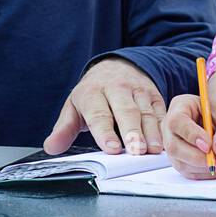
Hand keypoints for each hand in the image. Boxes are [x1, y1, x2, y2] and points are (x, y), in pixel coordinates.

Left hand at [43, 58, 165, 154]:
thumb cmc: (93, 95)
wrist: (116, 66)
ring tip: (153, 150)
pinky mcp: (154, 94)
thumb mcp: (74, 107)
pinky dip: (163, 127)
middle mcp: (116, 88)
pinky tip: (164, 143)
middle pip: (126, 111)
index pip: (99, 113)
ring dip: (151, 132)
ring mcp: (137, 90)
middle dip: (132, 131)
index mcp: (92, 92)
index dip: (105, 131)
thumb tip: (51, 147)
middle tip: (136, 151)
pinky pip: (160, 111)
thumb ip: (64, 128)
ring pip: (145, 112)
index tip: (112, 148)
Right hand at [162, 94, 215, 179]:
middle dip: (198, 157)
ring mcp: (174, 146)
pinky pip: (190, 173)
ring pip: (181, 163)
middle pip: (174, 146)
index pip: (177, 121)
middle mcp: (172, 127)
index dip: (191, 135)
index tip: (208, 146)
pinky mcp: (181, 161)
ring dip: (205, 167)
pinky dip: (207, 173)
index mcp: (181, 106)